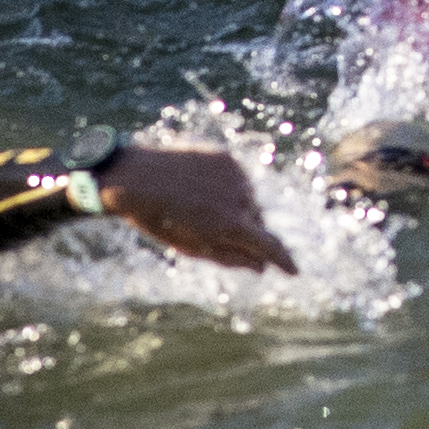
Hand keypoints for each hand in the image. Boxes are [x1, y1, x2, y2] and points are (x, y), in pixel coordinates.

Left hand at [96, 146, 296, 271]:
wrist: (134, 177)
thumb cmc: (159, 219)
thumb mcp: (192, 247)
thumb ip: (230, 258)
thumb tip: (261, 267)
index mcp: (230, 226)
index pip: (270, 245)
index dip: (284, 260)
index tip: (294, 271)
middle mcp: (238, 197)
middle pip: (258, 222)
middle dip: (247, 232)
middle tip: (216, 233)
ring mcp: (234, 174)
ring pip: (249, 199)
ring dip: (236, 208)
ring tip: (201, 207)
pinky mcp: (225, 157)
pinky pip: (238, 179)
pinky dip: (228, 188)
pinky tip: (201, 189)